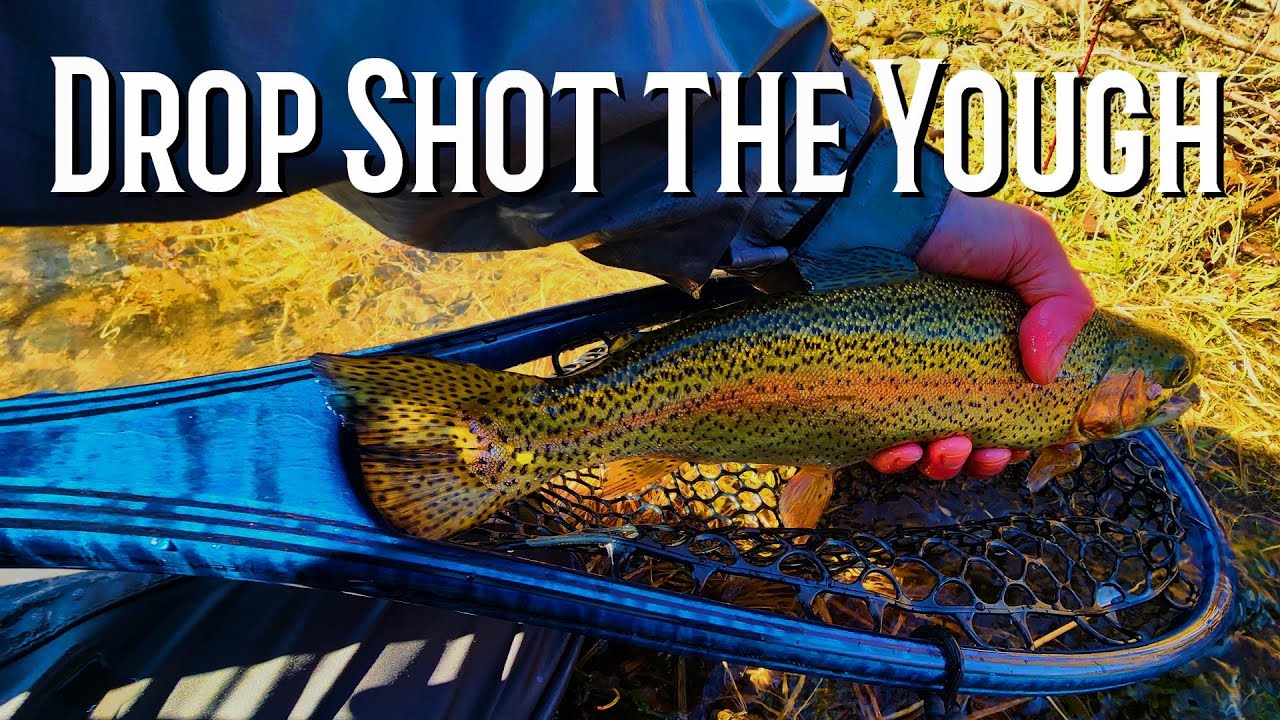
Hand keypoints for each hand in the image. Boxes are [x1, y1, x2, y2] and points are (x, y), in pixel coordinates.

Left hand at [868, 191, 1094, 479]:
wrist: (872, 215)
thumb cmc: (955, 227)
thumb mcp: (1029, 247)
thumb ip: (1063, 301)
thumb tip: (1048, 374)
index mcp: (996, 349)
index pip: (1018, 412)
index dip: (1027, 438)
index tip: (1028, 444)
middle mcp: (950, 371)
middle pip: (975, 443)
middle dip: (985, 461)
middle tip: (984, 451)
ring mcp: (902, 383)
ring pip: (926, 451)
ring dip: (944, 465)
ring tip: (945, 449)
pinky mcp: (860, 388)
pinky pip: (874, 443)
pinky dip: (893, 458)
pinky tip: (899, 450)